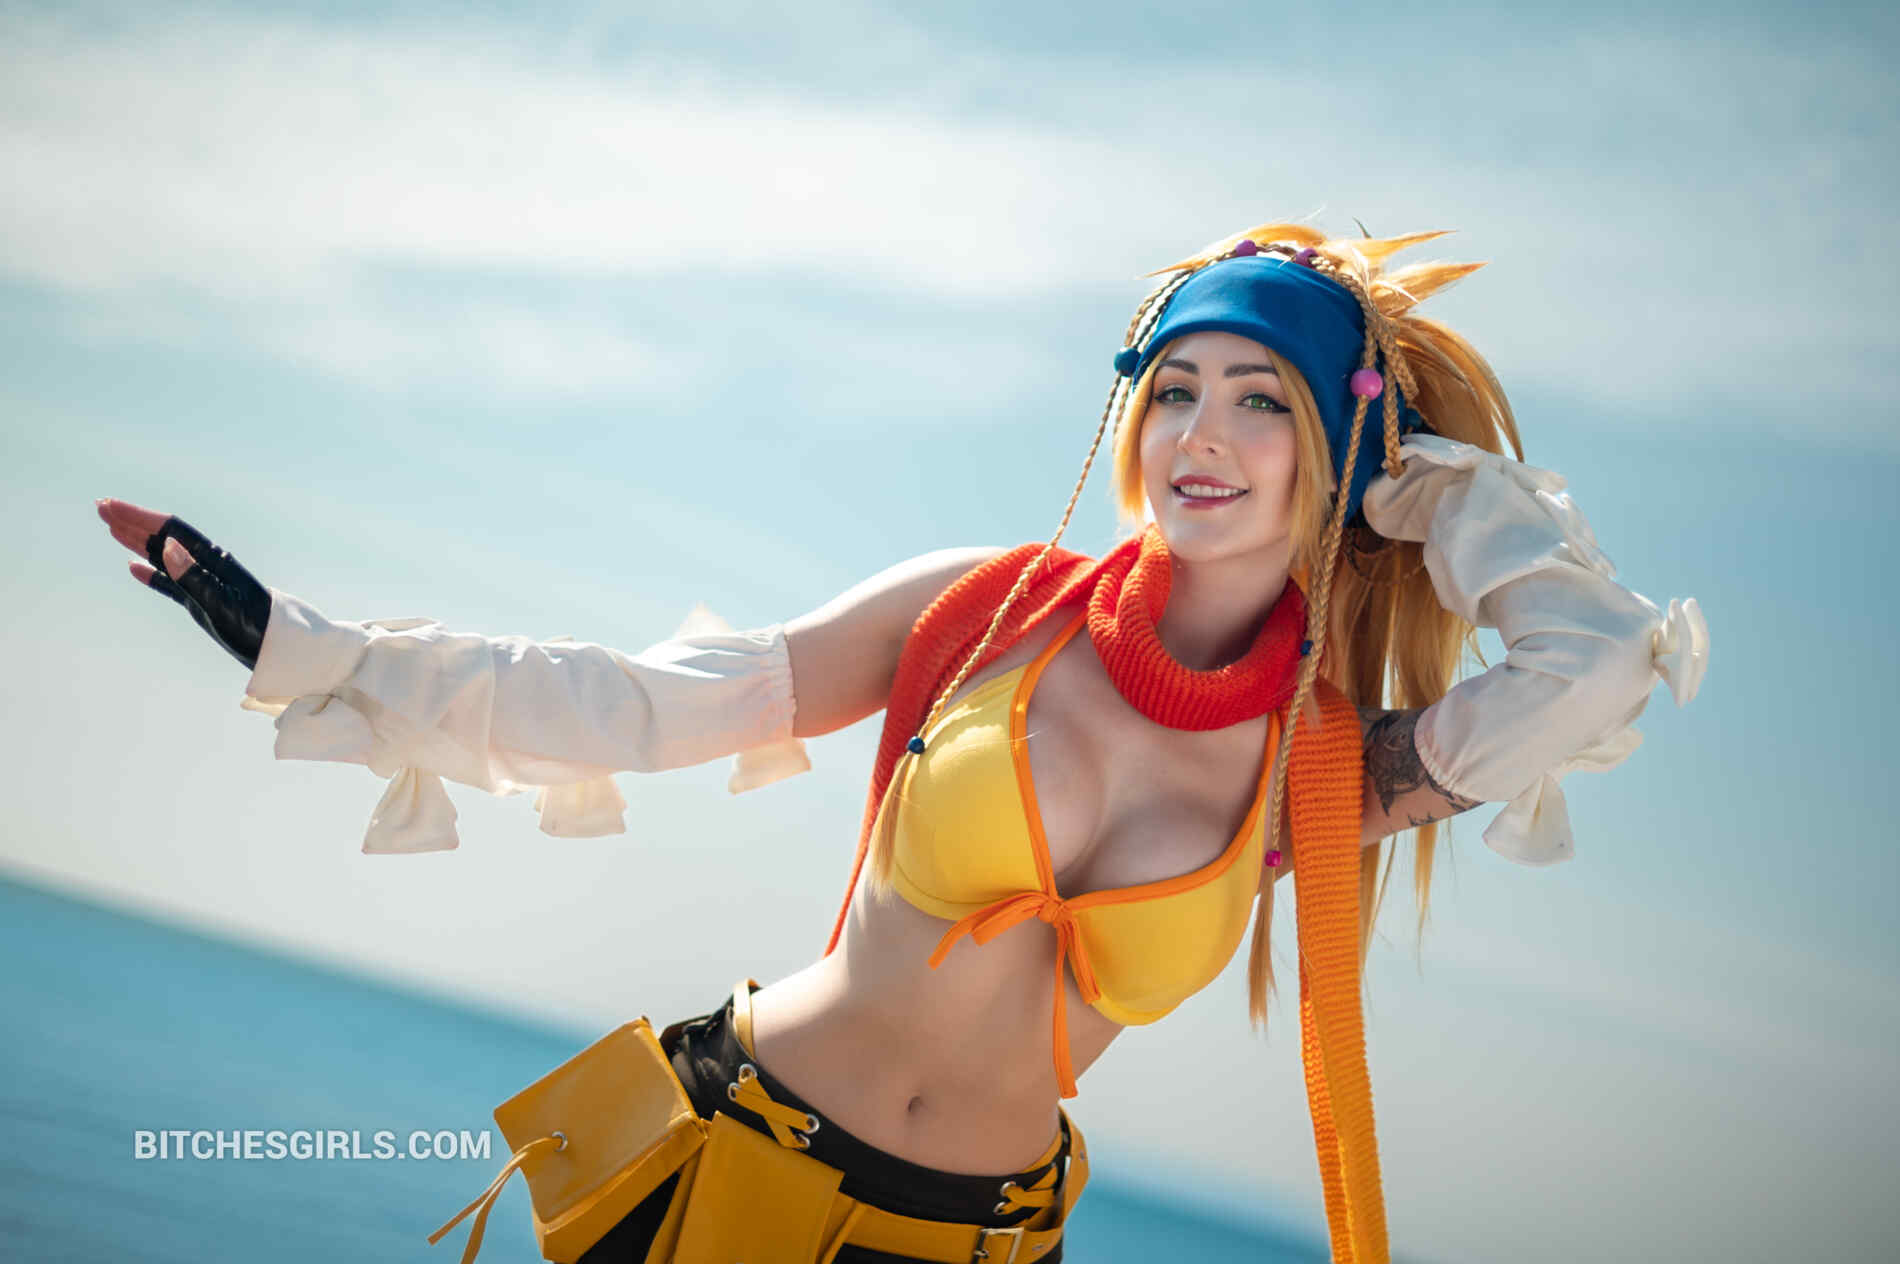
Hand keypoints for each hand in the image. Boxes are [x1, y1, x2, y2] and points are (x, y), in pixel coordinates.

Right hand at [97, 498, 272, 671]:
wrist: (275, 646)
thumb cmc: (252, 624)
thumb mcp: (219, 602)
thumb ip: (192, 575)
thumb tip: (166, 545)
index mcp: (211, 559)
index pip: (170, 530)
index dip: (139, 516)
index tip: (111, 506)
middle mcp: (205, 565)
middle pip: (162, 537)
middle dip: (132, 521)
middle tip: (101, 507)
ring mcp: (201, 582)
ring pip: (162, 556)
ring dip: (136, 541)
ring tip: (111, 528)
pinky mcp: (199, 600)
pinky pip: (169, 583)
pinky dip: (150, 573)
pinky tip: (133, 568)